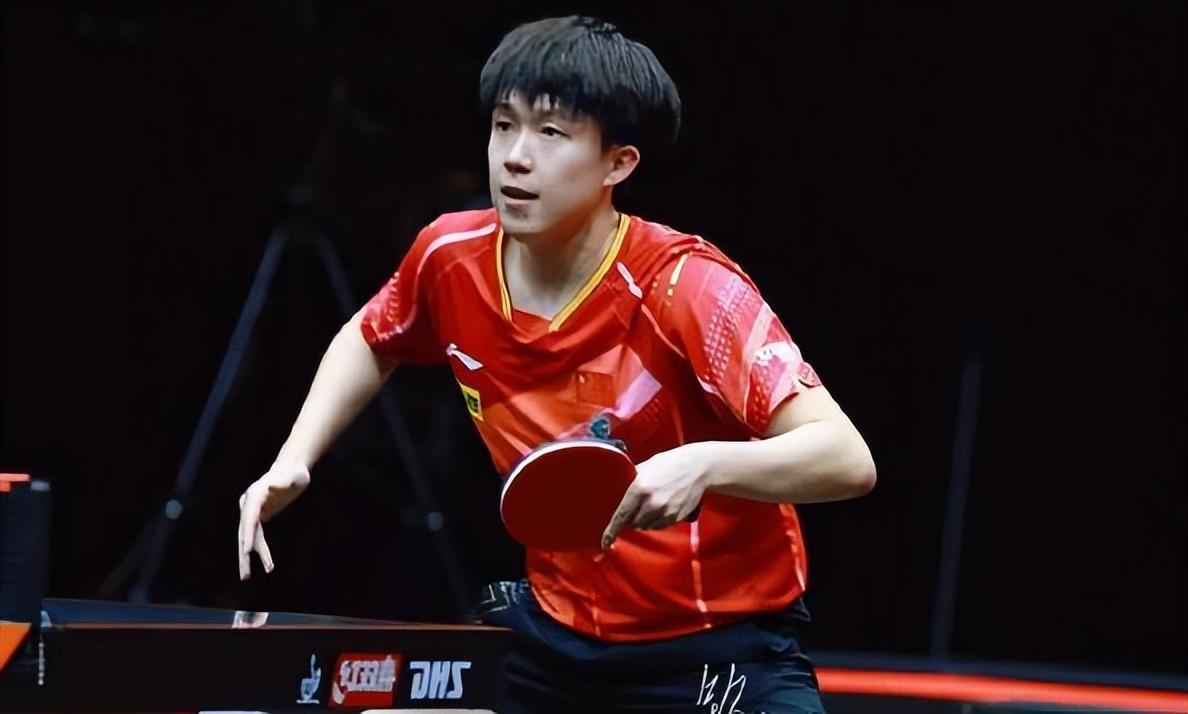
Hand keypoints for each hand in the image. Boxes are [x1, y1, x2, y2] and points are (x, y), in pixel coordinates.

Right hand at [237, 461, 309, 579]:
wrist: (291, 469)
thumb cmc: (293, 473)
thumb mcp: (292, 477)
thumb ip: (283, 482)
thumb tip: (272, 486)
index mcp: (254, 495)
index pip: (249, 518)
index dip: (248, 535)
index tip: (247, 551)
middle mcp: (249, 504)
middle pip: (245, 532)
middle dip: (245, 554)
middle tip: (245, 576)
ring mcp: (252, 511)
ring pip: (250, 537)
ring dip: (254, 556)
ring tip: (266, 571)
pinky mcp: (259, 516)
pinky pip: (257, 537)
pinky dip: (261, 550)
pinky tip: (268, 564)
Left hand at [601, 442, 712, 548]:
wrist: (699, 467)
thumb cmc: (671, 463)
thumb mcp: (646, 466)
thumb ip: (631, 480)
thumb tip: (617, 492)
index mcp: (639, 489)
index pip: (620, 516)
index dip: (611, 532)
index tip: (605, 542)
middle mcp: (651, 503)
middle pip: (633, 523)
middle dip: (632, 517)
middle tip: (639, 505)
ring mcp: (665, 512)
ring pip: (647, 526)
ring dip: (645, 520)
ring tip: (653, 502)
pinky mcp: (676, 517)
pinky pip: (660, 525)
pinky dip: (658, 520)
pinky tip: (663, 505)